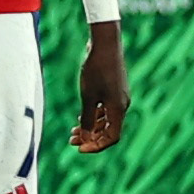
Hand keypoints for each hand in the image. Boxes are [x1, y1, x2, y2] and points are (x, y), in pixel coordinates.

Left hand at [72, 29, 126, 151]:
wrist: (105, 45)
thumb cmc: (96, 69)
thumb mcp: (88, 96)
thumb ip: (88, 118)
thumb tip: (86, 138)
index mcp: (119, 109)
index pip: (112, 137)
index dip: (97, 146)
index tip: (80, 149)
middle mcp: (122, 105)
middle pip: (109, 130)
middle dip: (91, 138)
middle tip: (71, 140)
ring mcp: (119, 97)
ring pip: (106, 120)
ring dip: (91, 127)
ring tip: (73, 132)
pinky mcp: (114, 89)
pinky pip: (106, 109)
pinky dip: (94, 116)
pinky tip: (81, 117)